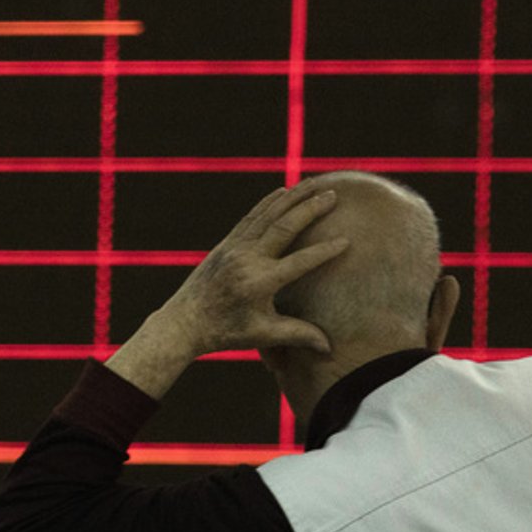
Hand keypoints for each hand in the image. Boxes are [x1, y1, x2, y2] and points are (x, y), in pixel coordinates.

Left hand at [105, 185, 347, 398]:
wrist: (185, 322)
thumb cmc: (226, 332)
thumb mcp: (263, 336)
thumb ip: (298, 335)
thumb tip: (330, 348)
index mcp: (260, 283)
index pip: (300, 262)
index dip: (324, 251)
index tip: (346, 241)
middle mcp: (247, 259)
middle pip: (284, 226)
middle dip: (310, 209)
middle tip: (333, 195)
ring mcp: (235, 247)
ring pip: (267, 215)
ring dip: (292, 197)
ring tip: (314, 183)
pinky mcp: (226, 243)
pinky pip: (251, 217)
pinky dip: (269, 202)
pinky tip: (284, 192)